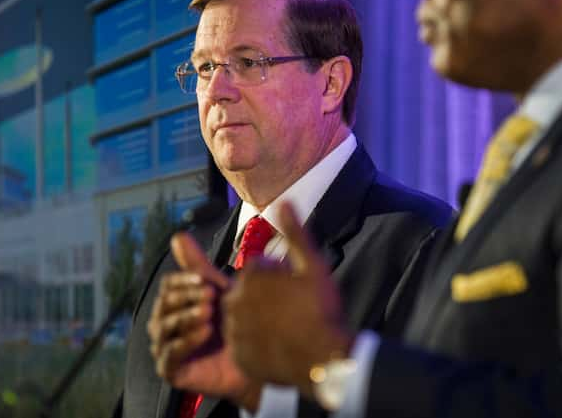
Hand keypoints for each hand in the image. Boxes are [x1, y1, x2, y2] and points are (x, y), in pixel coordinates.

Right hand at [148, 233, 260, 407]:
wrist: (252, 358)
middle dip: (188, 298)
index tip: (206, 280)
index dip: (185, 281)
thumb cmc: (234, 321)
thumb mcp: (218, 289)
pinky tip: (205, 333)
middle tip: (211, 295)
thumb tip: (177, 235)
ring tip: (209, 313)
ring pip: (165, 328)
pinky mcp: (169, 370)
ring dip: (187, 318)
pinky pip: (169, 355)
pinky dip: (185, 342)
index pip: (168, 285)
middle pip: (165, 304)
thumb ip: (197, 265)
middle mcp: (163, 323)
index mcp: (172, 302)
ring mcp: (164, 347)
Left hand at [222, 201, 354, 399]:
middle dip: (267, 297)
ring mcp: (235, 330)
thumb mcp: (313, 266)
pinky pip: (244, 343)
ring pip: (244, 316)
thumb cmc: (322, 310)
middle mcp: (236, 301)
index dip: (281, 276)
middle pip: (248, 291)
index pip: (259, 269)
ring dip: (261, 318)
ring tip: (288, 328)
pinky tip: (279, 344)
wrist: (326, 360)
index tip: (297, 288)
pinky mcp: (238, 354)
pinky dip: (257, 342)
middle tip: (293, 309)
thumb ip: (295, 233)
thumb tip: (284, 201)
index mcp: (252, 277)